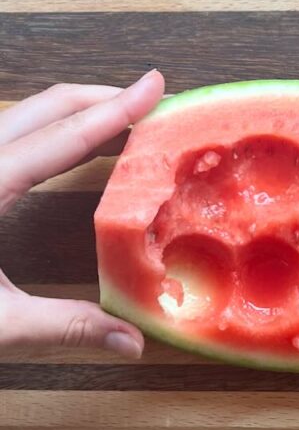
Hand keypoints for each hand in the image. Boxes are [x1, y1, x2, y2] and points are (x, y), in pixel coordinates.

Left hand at [0, 70, 164, 355]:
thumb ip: (65, 326)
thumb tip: (132, 342)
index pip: (62, 138)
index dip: (114, 112)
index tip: (153, 87)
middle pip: (40, 109)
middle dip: (97, 98)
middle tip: (147, 97)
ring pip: (18, 119)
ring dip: (70, 114)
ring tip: (114, 119)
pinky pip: (4, 139)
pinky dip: (44, 133)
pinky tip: (62, 147)